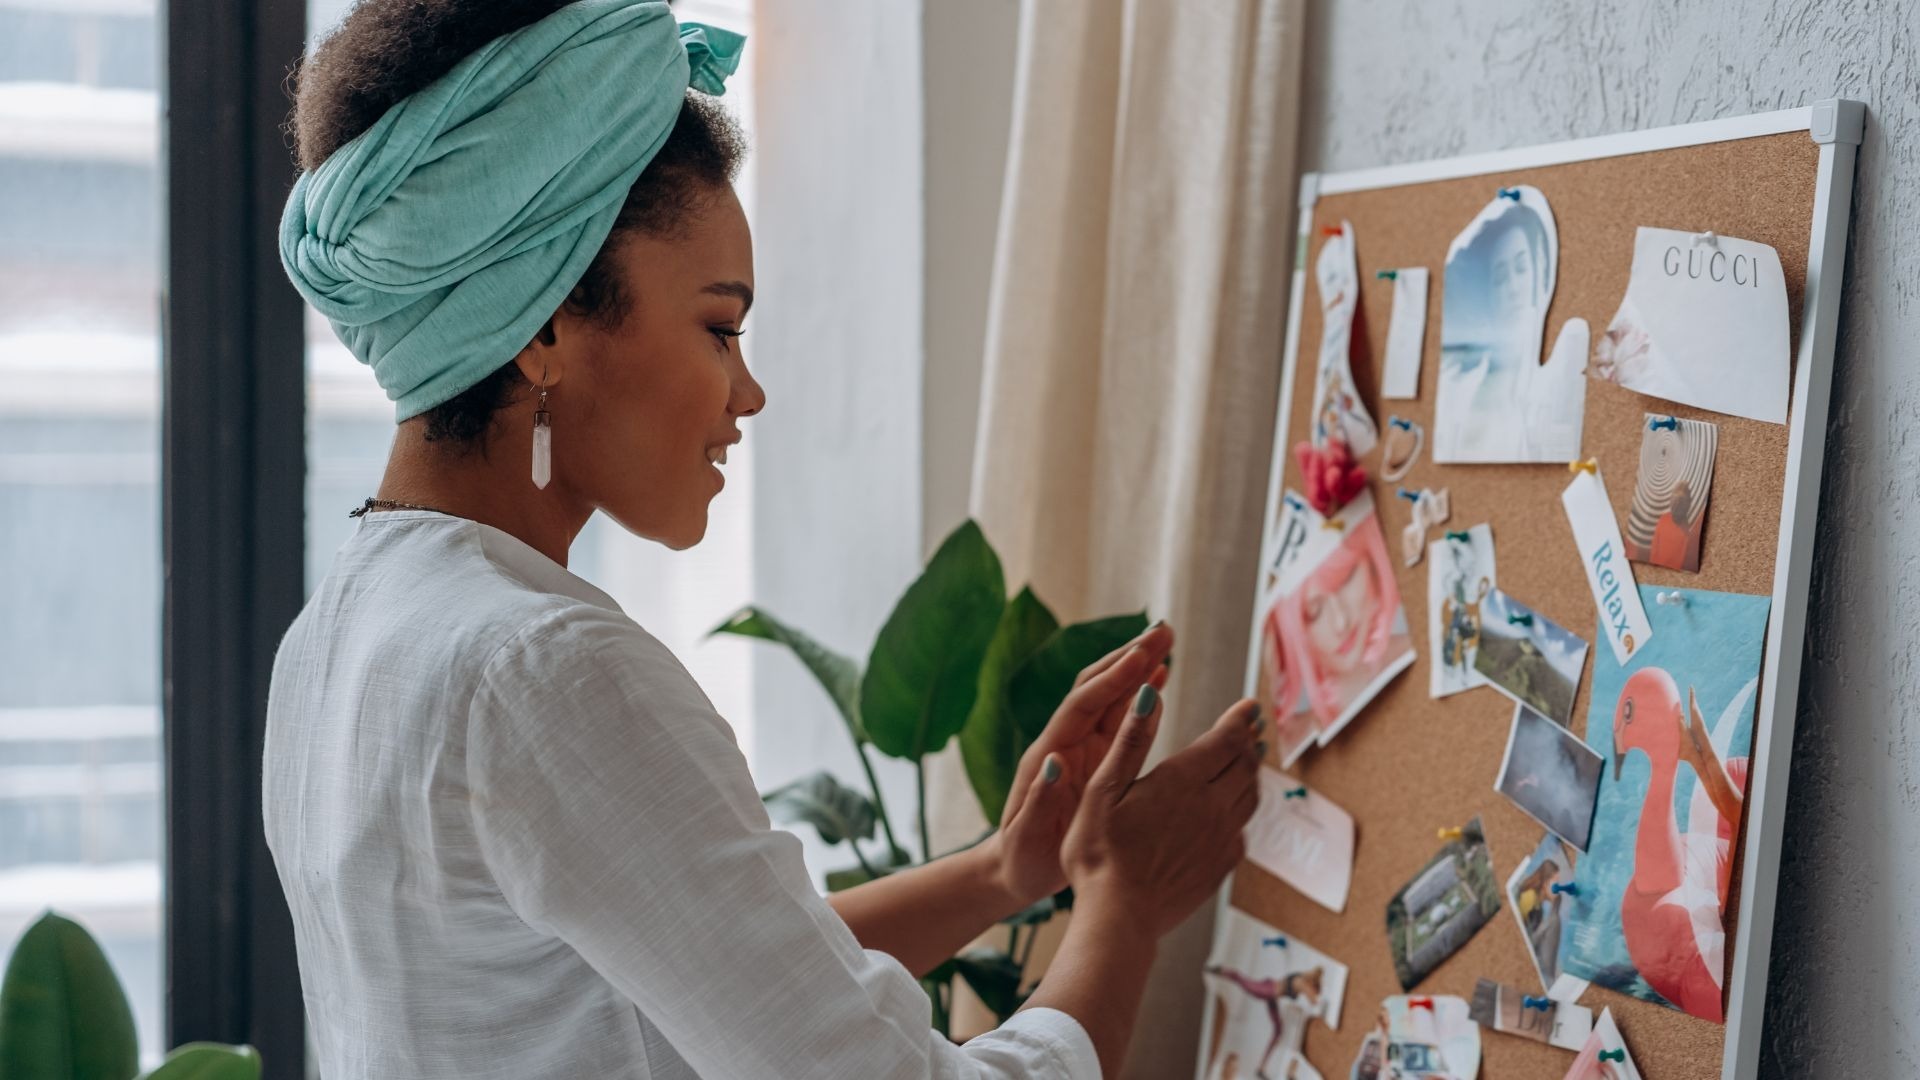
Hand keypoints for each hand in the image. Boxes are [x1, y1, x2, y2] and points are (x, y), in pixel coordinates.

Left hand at [989, 622, 1174, 904]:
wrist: (1015, 871)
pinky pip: (1120, 720)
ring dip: (1137, 669)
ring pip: (1112, 698)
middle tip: (1164, 630)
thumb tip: (1054, 760)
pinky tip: (1160, 680)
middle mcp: (1066, 742)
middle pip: (1098, 687)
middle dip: (1129, 657)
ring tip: (1167, 642)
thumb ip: (1039, 799)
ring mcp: (1082, 748)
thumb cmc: (1021, 859)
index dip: (1112, 679)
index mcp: (1049, 755)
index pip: (1082, 705)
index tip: (1141, 655)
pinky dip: (1140, 697)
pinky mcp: (1096, 760)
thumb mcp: (1026, 836)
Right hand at [1060, 688, 1262, 938]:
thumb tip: (1149, 695)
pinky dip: (1241, 812)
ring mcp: (1220, 839)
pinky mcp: (1220, 866)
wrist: (1118, 917)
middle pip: (1244, 765)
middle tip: (1251, 730)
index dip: (1240, 719)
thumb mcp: (1102, 790)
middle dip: (1248, 742)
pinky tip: (1230, 813)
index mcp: (1182, 781)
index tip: (1249, 707)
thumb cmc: (1099, 853)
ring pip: (1249, 797)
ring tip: (1247, 763)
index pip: (1225, 740)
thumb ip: (1130, 740)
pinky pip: (1242, 831)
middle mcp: (1211, 806)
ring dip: (1250, 775)